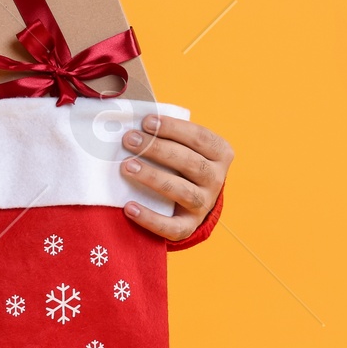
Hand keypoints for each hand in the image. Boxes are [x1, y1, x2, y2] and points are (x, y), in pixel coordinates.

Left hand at [119, 112, 232, 241]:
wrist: (192, 200)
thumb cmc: (180, 160)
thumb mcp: (183, 144)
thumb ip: (166, 133)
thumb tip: (132, 120)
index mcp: (219, 153)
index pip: (200, 137)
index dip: (173, 128)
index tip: (146, 121)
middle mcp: (216, 179)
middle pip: (189, 162)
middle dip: (157, 149)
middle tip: (129, 140)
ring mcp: (204, 204)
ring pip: (182, 191)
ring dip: (153, 177)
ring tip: (127, 166)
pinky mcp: (190, 225)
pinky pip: (172, 226)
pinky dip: (150, 218)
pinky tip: (129, 207)